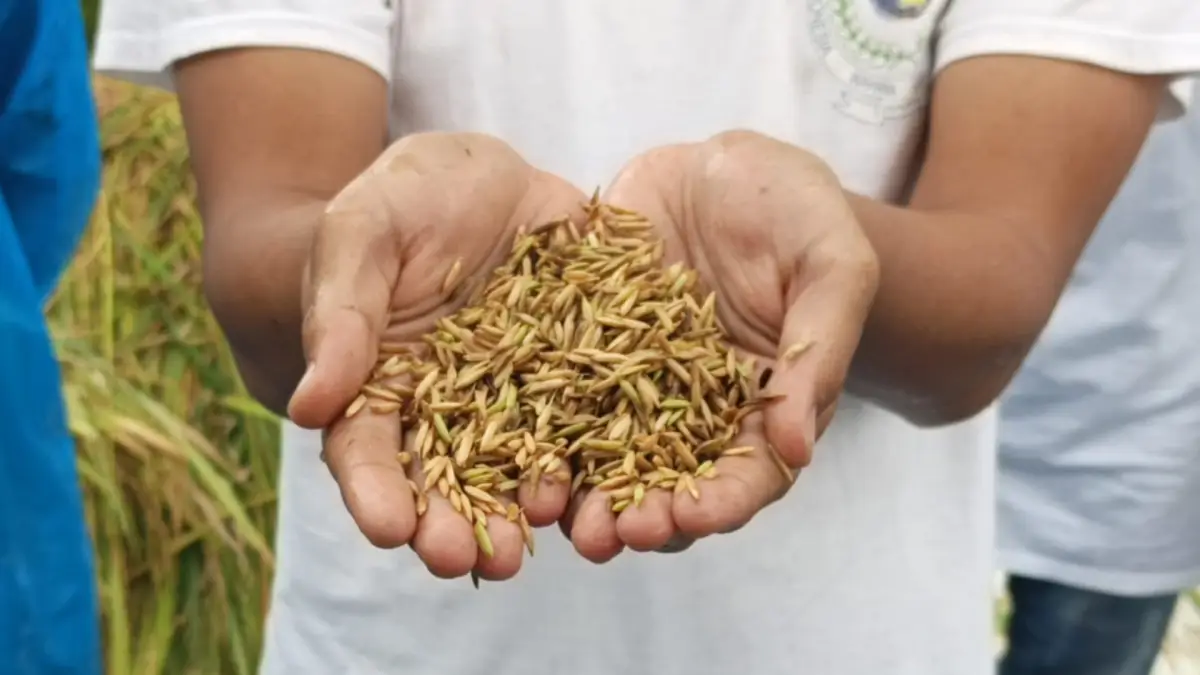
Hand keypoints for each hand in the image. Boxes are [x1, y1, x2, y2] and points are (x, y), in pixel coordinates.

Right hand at [287, 132, 587, 579]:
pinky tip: (602, 493)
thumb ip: (342, 312)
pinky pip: (595, 426)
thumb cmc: (406, 198)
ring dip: (522, 514)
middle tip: (460, 559)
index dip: (375, 491)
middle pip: (447, 481)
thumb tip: (311, 405)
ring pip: (521, 470)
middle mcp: (453, 410)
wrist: (490, 177)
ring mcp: (524, 401)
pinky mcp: (584, 380)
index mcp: (384, 385)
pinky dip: (598, 463)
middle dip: (451, 525)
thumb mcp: (364, 231)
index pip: (369, 450)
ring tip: (526, 546)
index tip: (387, 527)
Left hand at [564, 130, 879, 560]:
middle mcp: (694, 409)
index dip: (724, 500)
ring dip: (581, 492)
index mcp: (763, 403)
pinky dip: (532, 425)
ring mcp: (633, 382)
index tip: (694, 516)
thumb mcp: (831, 265)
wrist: (722, 165)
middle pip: (670, 481)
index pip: (750, 472)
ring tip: (553, 514)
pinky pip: (553, 392)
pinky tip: (504, 447)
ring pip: (605, 454)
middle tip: (610, 535)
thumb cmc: (796, 211)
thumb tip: (797, 447)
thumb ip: (817, 349)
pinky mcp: (582, 348)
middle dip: (642, 515)